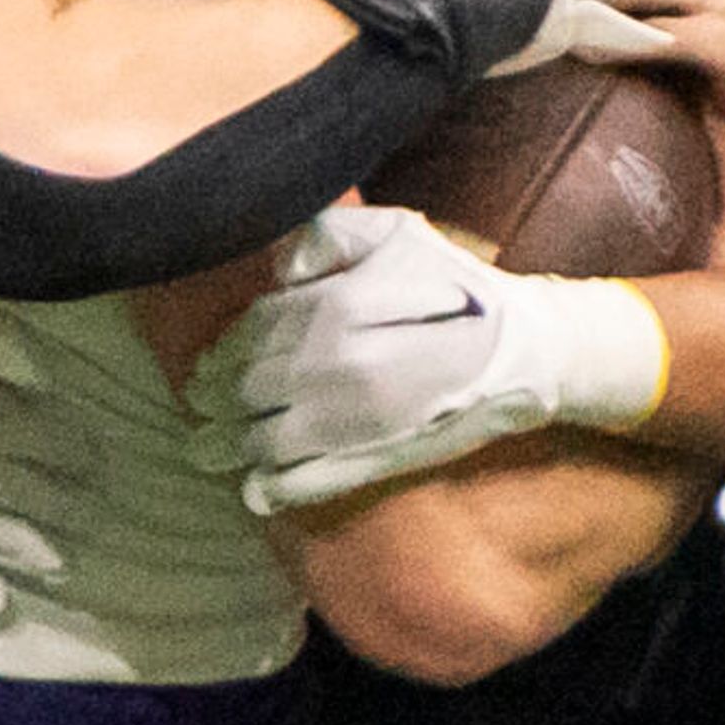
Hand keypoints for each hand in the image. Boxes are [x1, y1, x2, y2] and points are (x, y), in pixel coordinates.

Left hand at [189, 204, 668, 514]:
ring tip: (209, 449)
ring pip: (264, 439)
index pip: (251, 332)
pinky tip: (252, 491)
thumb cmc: (457, 287)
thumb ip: (328, 237)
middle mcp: (332, 366)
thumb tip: (274, 262)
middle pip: (248, 387)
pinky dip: (270, 490)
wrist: (525, 353)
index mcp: (332, 309)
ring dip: (228, 447)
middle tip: (199, 407)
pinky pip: (305, 483)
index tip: (206, 363)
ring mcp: (351, 420)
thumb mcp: (397, 233)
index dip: (221, 350)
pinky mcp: (373, 460)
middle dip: (215, 399)